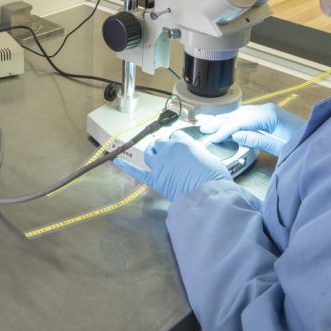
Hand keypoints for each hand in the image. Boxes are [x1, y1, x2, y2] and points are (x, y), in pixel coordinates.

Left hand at [113, 133, 231, 201]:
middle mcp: (169, 150)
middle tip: (168, 153)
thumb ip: (198, 154)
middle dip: (163, 146)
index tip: (180, 148)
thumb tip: (196, 157)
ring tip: (154, 155)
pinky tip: (116, 161)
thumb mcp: (211, 159)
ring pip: (150, 153)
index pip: (176, 136)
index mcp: (183, 143)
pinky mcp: (155, 179)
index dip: (178, 142)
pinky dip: (126, 167)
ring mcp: (160, 164)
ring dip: (151, 153)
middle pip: (161, 142)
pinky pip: (137, 171)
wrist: (208, 194)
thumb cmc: (214, 177)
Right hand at [195, 103, 305, 155]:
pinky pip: (247, 116)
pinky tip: (225, 123)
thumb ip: (258, 140)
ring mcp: (268, 111)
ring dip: (224, 120)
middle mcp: (268, 110)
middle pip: (239, 115)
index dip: (226, 129)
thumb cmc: (303, 146)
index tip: (213, 138)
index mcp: (270, 115)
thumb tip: (235, 134)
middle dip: (220, 122)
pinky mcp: (269, 116)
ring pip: (241, 114)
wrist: (319, 141)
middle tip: (203, 129)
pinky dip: (234, 120)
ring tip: (208, 125)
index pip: (242, 121)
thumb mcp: (281, 147)